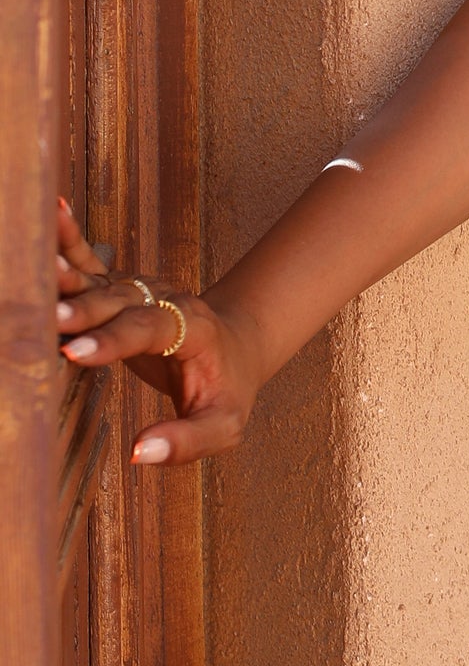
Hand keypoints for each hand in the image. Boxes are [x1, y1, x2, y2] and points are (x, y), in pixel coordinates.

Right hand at [56, 196, 261, 464]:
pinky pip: (91, 263)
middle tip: (47, 321)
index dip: (114, 340)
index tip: (76, 352)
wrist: (236, 345)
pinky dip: (69, 240)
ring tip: (34, 269)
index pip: (151, 329)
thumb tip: (141, 454)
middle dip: (82, 311)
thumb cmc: (227, 389)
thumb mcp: (224, 424)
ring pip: (100, 280)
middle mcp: (164, 299)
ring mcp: (140, 290)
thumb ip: (188, 440)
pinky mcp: (119, 289)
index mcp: (192, 329)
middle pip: (119, 301)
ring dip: (67, 276)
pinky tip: (51, 211)